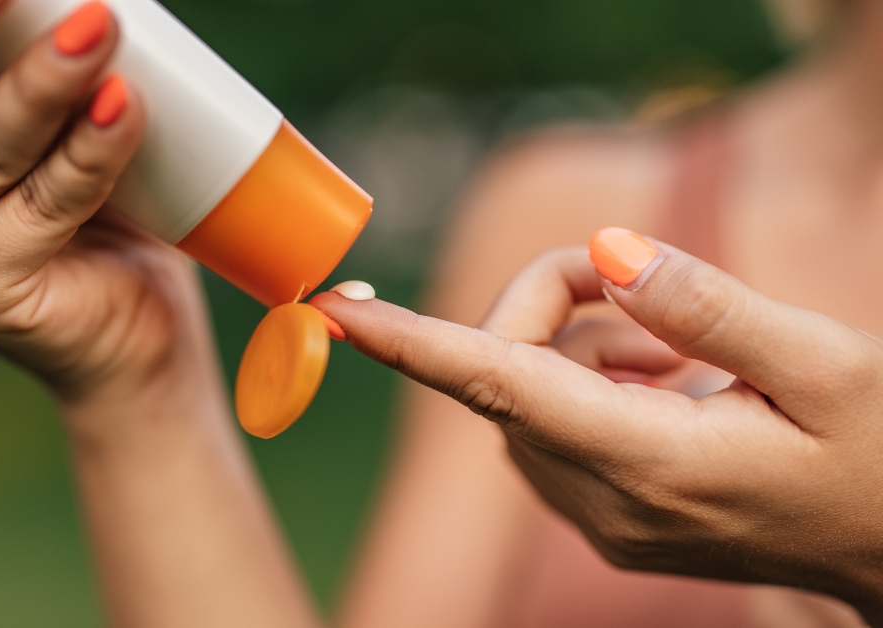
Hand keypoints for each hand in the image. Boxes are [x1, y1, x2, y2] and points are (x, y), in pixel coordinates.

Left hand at [311, 231, 882, 623]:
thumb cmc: (881, 455)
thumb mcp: (827, 364)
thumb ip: (706, 305)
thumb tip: (604, 250)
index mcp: (656, 464)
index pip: (500, 389)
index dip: (411, 344)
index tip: (335, 308)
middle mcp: (607, 503)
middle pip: (507, 372)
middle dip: (549, 303)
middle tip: (637, 280)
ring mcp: (600, 520)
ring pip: (521, 398)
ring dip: (573, 343)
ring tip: (676, 351)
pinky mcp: (606, 519)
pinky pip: (547, 427)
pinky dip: (583, 381)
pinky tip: (662, 381)